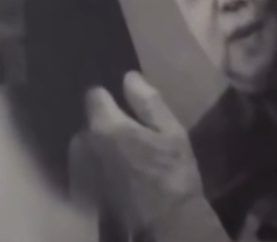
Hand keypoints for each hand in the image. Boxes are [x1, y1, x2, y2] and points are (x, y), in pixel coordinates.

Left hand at [84, 71, 202, 230]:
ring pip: (87, 145)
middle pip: (89, 122)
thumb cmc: (172, 172)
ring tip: (126, 151)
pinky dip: (100, 164)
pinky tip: (120, 171)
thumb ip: (148, 103)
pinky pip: (88, 166)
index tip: (124, 100)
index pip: (94, 95)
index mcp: (106, 127)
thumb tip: (129, 77)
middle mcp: (85, 145)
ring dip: (101, 144)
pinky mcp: (84, 190)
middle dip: (105, 122)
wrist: (165, 221)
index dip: (109, 95)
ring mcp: (81, 170)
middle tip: (131, 129)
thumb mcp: (171, 131)